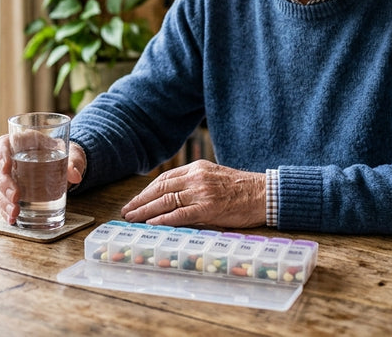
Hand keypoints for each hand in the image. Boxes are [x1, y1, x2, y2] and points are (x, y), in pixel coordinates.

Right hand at [0, 133, 85, 224]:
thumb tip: (75, 175)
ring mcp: (9, 176)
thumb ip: (74, 161)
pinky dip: (5, 210)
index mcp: (22, 142)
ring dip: (4, 200)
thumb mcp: (71, 153)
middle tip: (16, 196)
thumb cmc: (63, 153)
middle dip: (5, 184)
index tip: (7, 167)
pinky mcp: (10, 191)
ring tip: (15, 211)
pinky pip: (2, 200)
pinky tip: (12, 219)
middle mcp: (11, 158)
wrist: (64, 165)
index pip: (3, 144)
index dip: (1, 154)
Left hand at [121, 160, 265, 228]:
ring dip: (146, 211)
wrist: (264, 194)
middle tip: (126, 211)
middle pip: (160, 189)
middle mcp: (196, 178)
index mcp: (197, 168)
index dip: (147, 191)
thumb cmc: (242, 189)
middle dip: (140, 201)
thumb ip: (194, 184)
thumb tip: (173, 199)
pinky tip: (152, 223)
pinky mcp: (209, 208)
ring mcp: (202, 192)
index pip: (164, 179)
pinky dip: (164, 219)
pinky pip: (180, 214)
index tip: (136, 200)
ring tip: (133, 219)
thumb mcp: (215, 178)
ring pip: (166, 201)